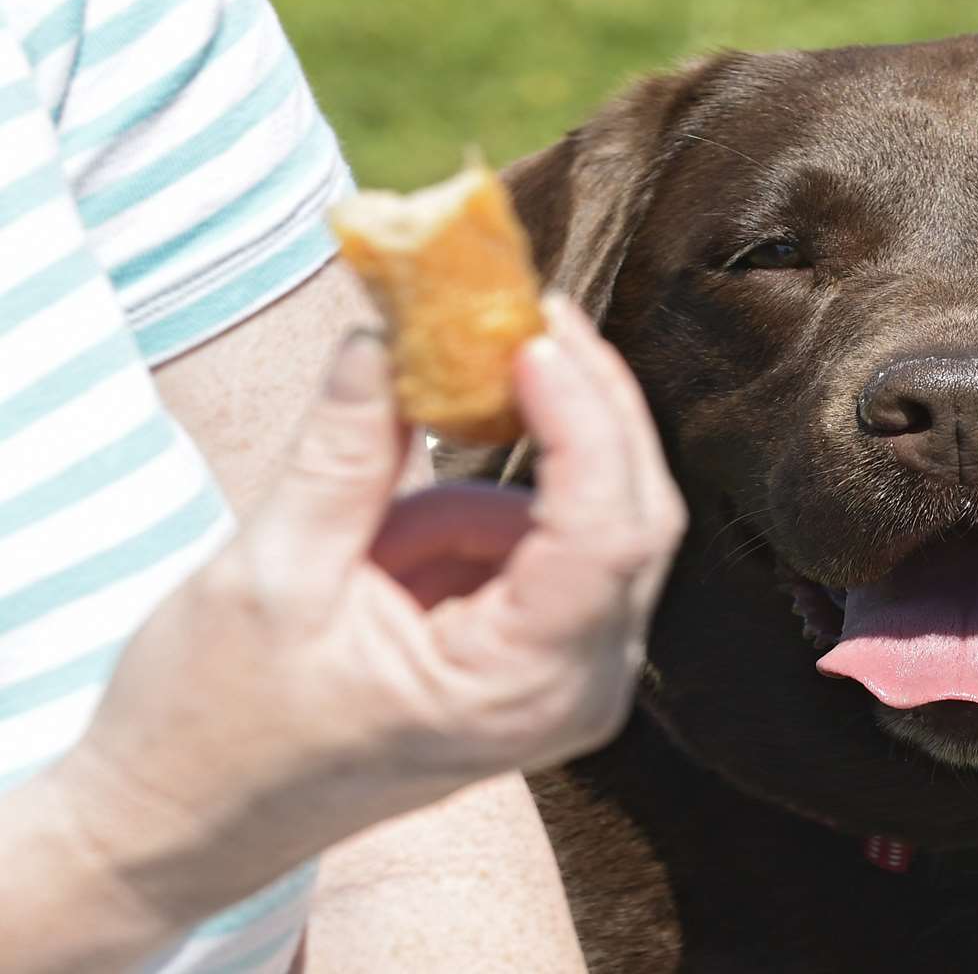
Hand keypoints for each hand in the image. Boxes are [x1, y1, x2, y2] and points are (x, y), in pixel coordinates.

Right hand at [38, 296, 683, 929]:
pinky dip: (501, 496)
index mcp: (523, 690)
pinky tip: (414, 519)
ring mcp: (571, 676)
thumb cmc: (215, 724)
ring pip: (604, 518)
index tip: (533, 330)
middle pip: (634, 515)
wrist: (186, 822)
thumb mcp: (271, 574)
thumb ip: (348, 452)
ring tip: (425, 435)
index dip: (586, 420)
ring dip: (530, 454)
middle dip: (584, 406)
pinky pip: (553, 541)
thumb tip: (388, 333)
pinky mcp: (543, 652)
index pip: (606, 535)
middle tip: (519, 312)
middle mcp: (577, 690)